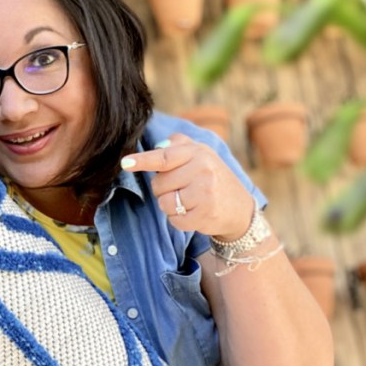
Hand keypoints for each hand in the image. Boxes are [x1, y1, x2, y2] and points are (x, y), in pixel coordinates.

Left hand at [121, 133, 254, 240]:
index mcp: (197, 152)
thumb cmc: (211, 177)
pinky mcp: (206, 214)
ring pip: (165, 203)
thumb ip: (177, 146)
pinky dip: (179, 220)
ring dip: (170, 206)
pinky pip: (175, 220)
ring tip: (188, 202)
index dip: (143, 161)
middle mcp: (203, 169)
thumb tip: (156, 147)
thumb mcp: (199, 154)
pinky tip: (193, 213)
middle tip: (182, 189)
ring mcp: (206, 192)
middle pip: (159, 184)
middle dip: (164, 190)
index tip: (125, 163)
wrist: (239, 208)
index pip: (164, 157)